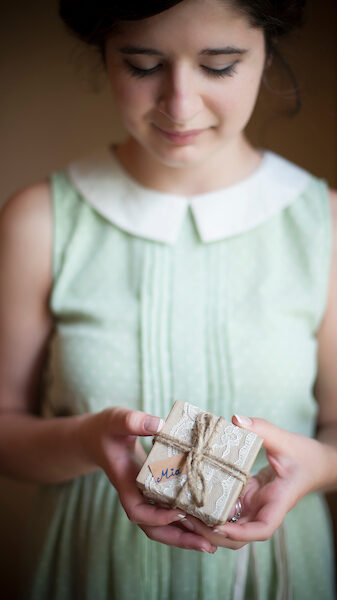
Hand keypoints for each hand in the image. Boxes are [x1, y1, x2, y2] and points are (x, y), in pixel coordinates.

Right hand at [80, 407, 216, 553]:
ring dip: (184, 535)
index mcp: (125, 483)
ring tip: (210, 543)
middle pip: (154, 528)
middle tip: (207, 545)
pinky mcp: (153, 491)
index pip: (138, 511)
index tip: (179, 511)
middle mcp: (136, 495)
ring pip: (162, 525)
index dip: (158, 517)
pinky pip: (167, 511)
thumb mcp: (117, 420)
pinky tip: (204, 521)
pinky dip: (184, 520)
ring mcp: (145, 496)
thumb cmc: (106, 429)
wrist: (96, 437)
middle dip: (179, 538)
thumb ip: (133, 421)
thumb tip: (158, 424)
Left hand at [180, 415, 327, 548]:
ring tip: (182, 512)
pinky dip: (211, 509)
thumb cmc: (305, 455)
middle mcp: (264, 509)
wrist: (316, 463)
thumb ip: (262, 429)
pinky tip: (190, 499)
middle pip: (238, 536)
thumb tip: (236, 419)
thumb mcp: (285, 440)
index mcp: (278, 502)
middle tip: (186, 518)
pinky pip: (227, 509)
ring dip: (207, 524)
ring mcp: (255, 506)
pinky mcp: (248, 498)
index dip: (240, 533)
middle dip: (212, 533)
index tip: (219, 526)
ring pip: (230, 527)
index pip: (262, 529)